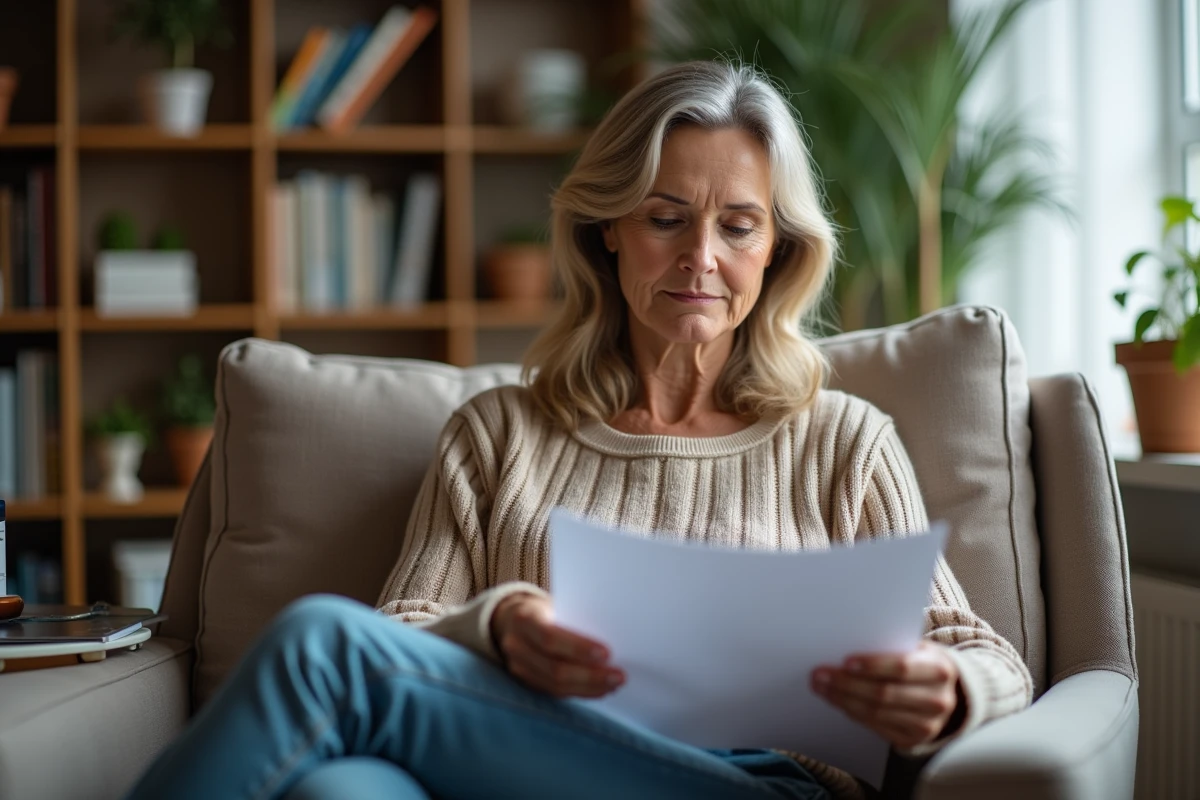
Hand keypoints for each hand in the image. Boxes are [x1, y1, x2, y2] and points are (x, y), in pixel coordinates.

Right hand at [491, 592, 624, 697]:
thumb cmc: (547, 609)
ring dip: (589, 687)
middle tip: (619, 676)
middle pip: (554, 668)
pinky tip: (601, 689)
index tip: (607, 653)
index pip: (550, 637)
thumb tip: (615, 637)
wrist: (515, 618)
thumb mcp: (557, 603)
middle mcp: (516, 645)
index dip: (578, 648)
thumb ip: (576, 618)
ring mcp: (519, 667)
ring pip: (556, 686)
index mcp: (524, 619)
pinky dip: (581, 692)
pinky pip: (556, 693)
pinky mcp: (527, 682)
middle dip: (591, 675)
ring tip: (614, 684)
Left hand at [812, 640, 962, 749]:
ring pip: (876, 712)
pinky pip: (876, 727)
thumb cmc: (920, 663)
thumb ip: (890, 646)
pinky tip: (837, 701)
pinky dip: (853, 713)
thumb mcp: (916, 649)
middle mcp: (937, 700)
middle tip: (821, 675)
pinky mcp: (913, 740)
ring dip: (843, 700)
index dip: (873, 665)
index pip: (902, 667)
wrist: (945, 694)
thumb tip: (847, 642)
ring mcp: (927, 724)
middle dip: (847, 684)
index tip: (845, 661)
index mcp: (939, 669)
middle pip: (884, 693)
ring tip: (822, 687)